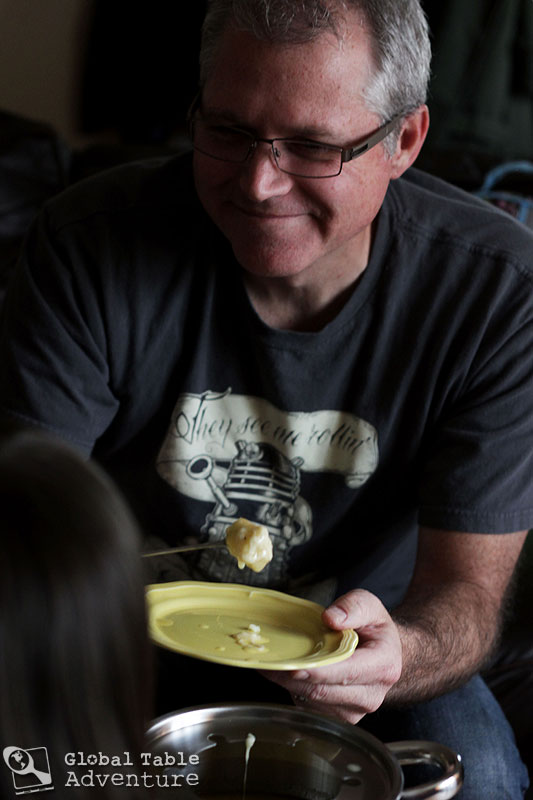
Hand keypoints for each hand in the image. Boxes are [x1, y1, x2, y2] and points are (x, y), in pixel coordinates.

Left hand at [259, 589, 401, 723]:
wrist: (385, 654)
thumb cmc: (374, 628)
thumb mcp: (370, 606)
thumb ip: (353, 607)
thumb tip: (331, 619)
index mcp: (383, 667)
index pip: (345, 673)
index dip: (316, 671)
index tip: (292, 665)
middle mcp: (371, 695)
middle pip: (323, 691)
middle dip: (292, 677)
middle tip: (266, 662)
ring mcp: (355, 710)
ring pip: (313, 702)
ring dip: (288, 685)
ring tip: (270, 665)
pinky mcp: (340, 717)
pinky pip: (310, 708)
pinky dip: (293, 691)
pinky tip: (283, 674)